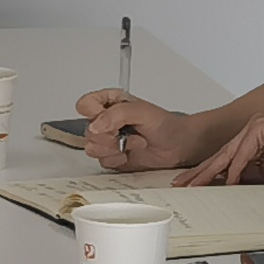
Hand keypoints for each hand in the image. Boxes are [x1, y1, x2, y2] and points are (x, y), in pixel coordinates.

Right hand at [70, 88, 203, 170]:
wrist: (178, 146)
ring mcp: (108, 140)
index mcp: (110, 103)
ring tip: (131, 143)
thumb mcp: (142, 111)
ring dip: (113, 149)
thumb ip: (116, 114)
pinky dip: (117, 159)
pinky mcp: (112, 157)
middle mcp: (106, 121)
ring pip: (91, 148)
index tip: (109, 119)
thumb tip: (95, 125)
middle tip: (125, 133)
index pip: (85, 105)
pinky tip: (129, 154)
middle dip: (107, 136)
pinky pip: (102, 161)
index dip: (92, 113)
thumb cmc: (165, 125)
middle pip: (87, 130)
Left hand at [183, 116, 263, 189]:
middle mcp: (251, 131)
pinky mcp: (263, 127)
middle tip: (182, 184)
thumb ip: (245, 180)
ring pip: (228, 153)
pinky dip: (237, 168)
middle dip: (201, 173)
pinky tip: (230, 181)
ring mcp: (256, 127)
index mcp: (251, 142)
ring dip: (212, 172)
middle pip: (221, 156)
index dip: (207, 175)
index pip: (224, 161)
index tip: (191, 186)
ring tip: (197, 185)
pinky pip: (244, 152)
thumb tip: (223, 190)